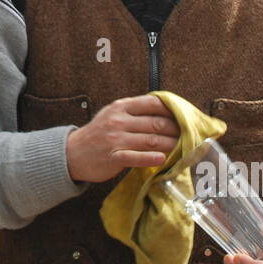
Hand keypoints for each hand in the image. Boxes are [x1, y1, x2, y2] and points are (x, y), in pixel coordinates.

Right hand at [65, 94, 179, 182]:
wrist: (73, 153)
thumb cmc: (98, 134)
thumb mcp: (113, 114)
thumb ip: (134, 111)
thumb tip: (164, 111)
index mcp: (121, 107)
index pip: (153, 104)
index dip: (172, 110)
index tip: (185, 117)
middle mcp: (119, 120)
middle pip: (156, 123)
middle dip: (176, 130)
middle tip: (189, 136)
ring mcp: (116, 139)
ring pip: (151, 140)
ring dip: (170, 145)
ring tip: (183, 149)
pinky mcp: (114, 157)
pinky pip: (137, 157)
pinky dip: (151, 158)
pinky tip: (163, 159)